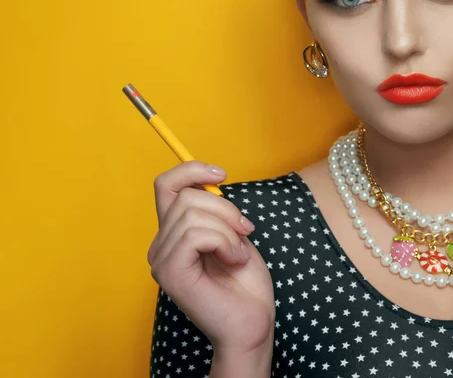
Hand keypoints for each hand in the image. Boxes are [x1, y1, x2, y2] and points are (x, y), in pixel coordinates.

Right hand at [147, 161, 274, 353]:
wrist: (253, 322)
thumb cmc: (245, 281)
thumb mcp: (232, 231)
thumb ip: (213, 208)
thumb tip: (209, 179)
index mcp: (173, 233)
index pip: (165, 185)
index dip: (191, 170)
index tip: (221, 173)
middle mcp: (160, 245)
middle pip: (186, 196)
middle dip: (225, 208)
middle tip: (245, 230)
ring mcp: (161, 260)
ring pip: (193, 214)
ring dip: (228, 229)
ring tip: (238, 252)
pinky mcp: (170, 273)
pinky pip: (195, 235)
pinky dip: (223, 242)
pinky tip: (233, 260)